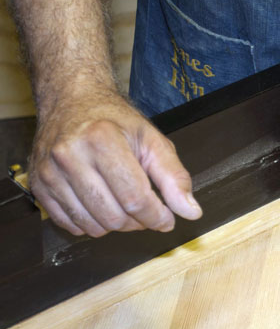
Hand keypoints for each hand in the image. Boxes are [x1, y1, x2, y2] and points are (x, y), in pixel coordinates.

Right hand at [29, 90, 201, 236]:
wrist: (71, 102)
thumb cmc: (114, 121)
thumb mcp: (152, 140)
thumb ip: (174, 176)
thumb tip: (190, 211)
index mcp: (101, 139)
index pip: (134, 198)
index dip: (157, 216)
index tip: (167, 218)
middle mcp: (69, 155)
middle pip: (113, 216)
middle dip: (139, 222)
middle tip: (147, 210)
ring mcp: (49, 172)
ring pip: (93, 227)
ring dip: (117, 225)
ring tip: (125, 205)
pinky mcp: (38, 186)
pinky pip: (71, 226)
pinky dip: (93, 224)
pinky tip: (102, 204)